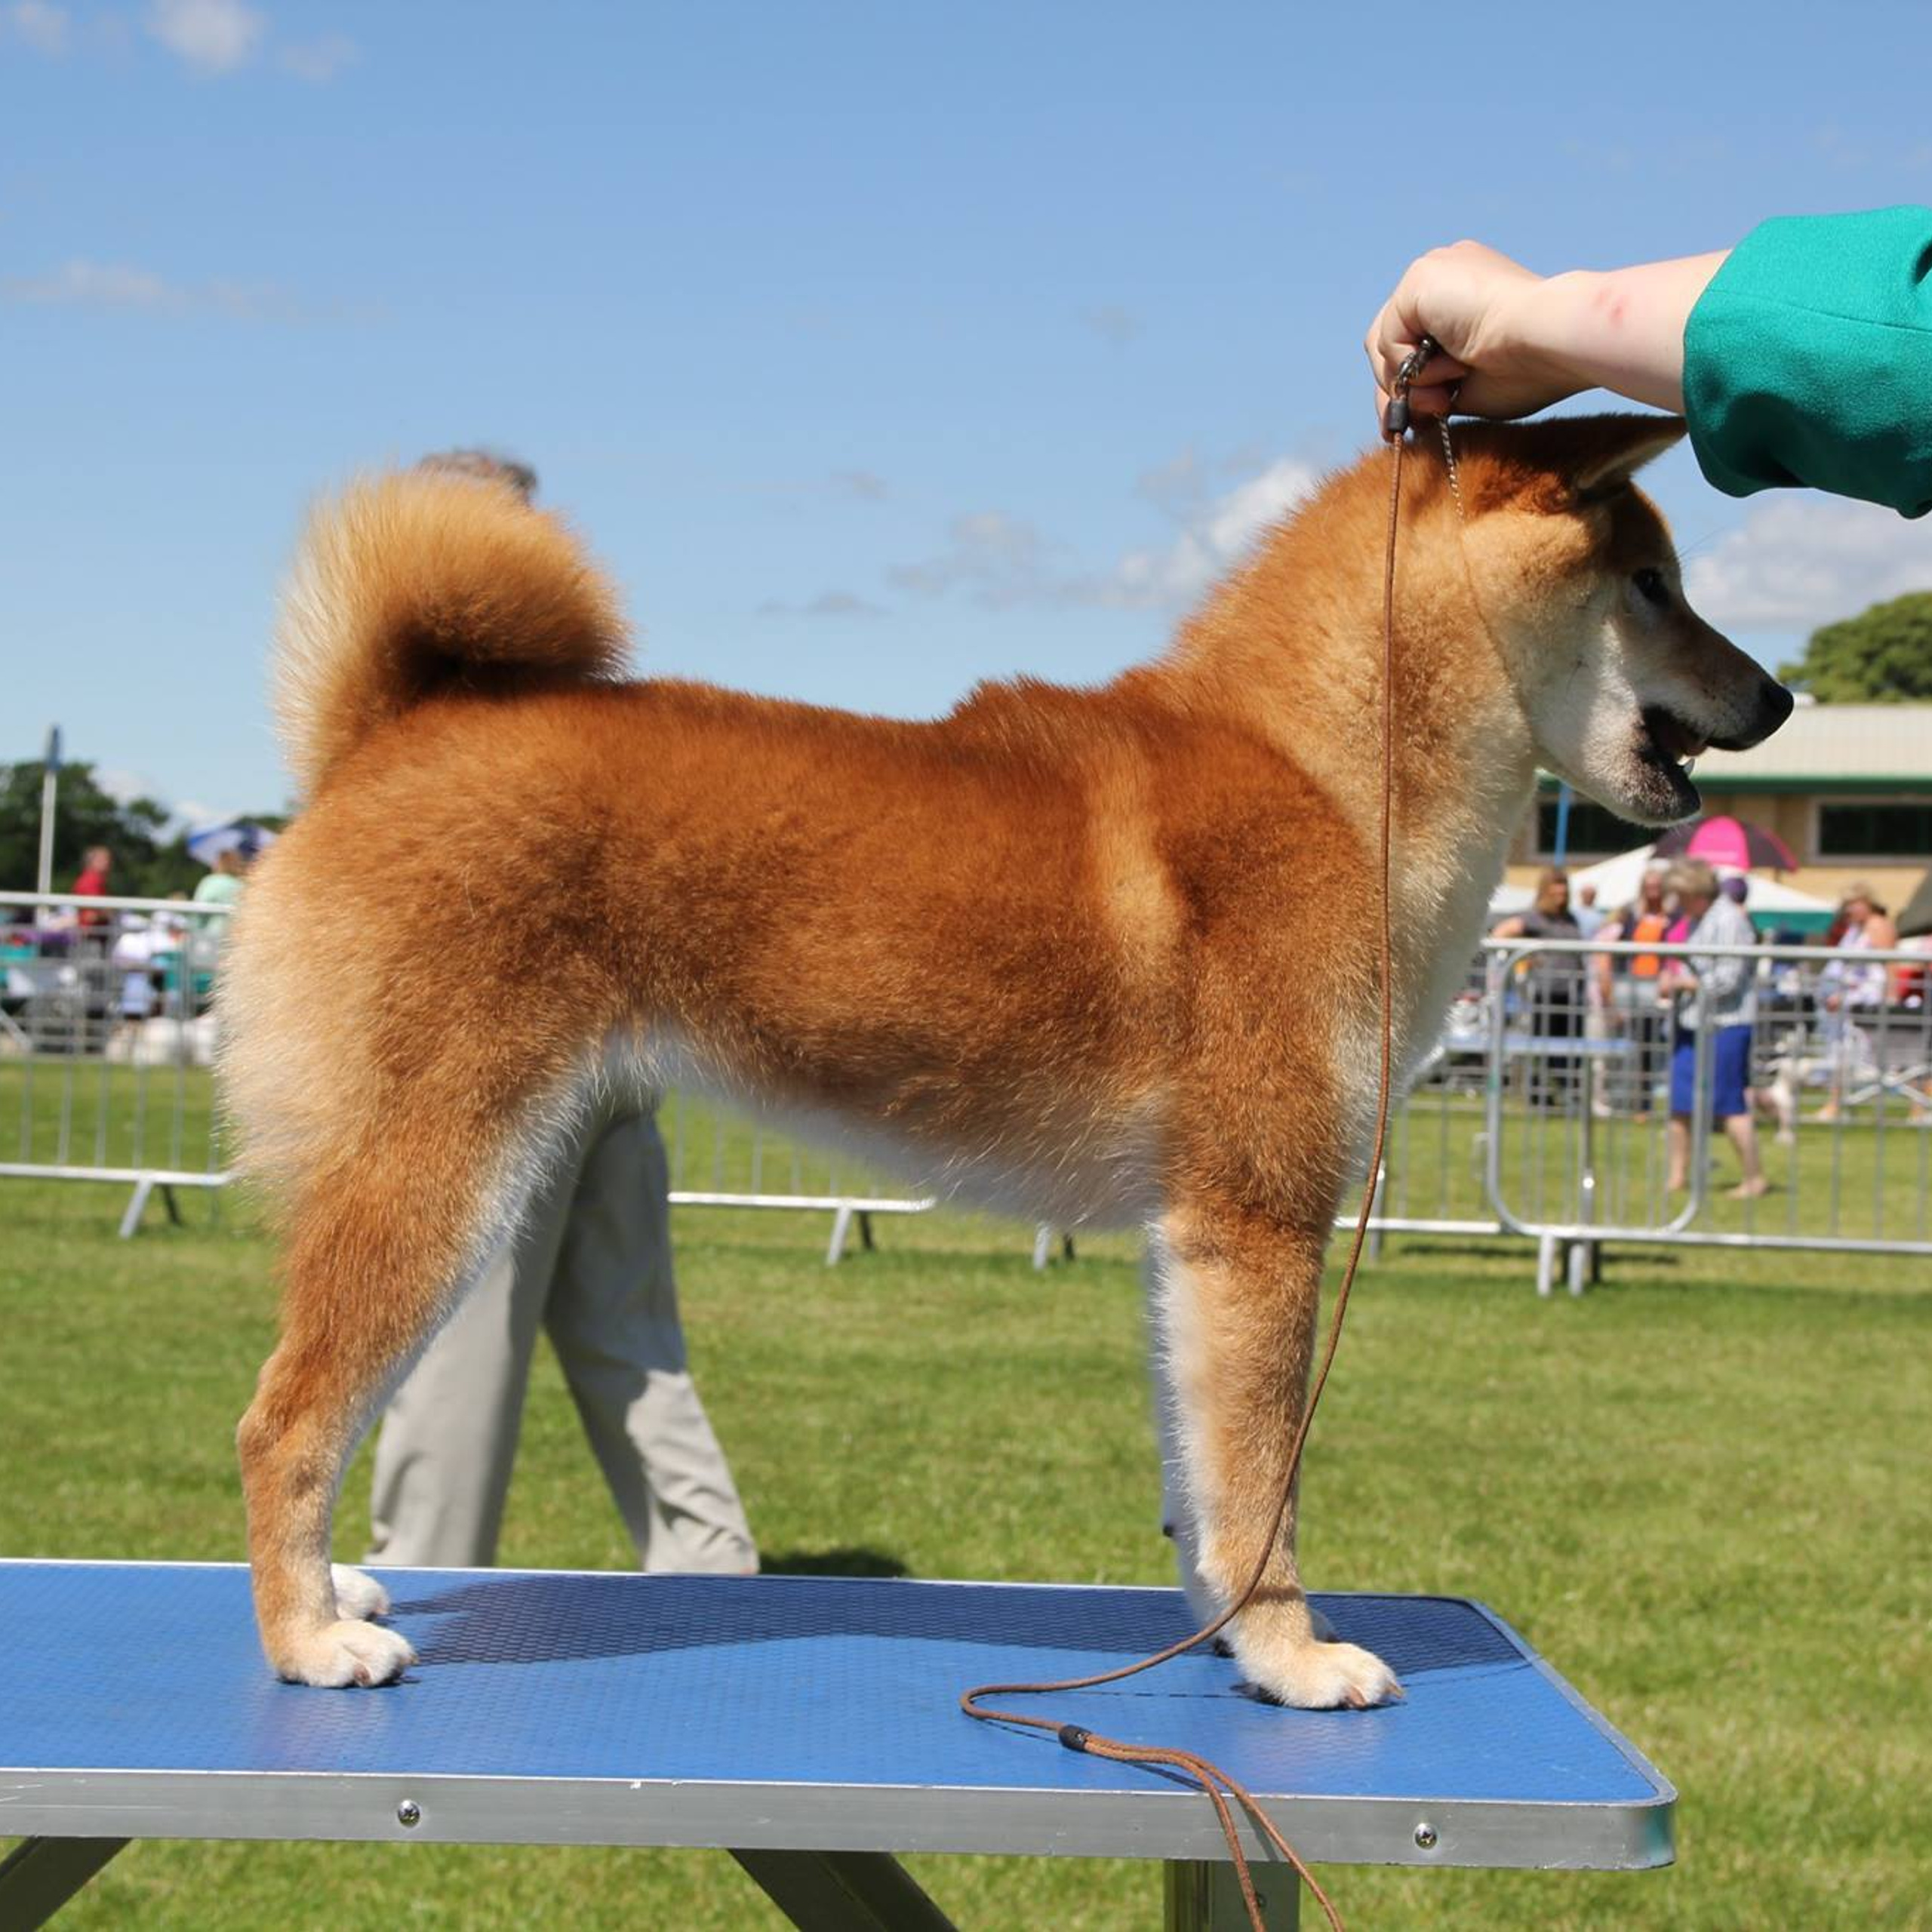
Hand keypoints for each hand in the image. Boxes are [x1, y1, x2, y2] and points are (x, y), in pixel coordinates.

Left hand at [1364, 242, 1580, 427]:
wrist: (1551, 340)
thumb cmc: (1529, 368)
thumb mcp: (1467, 387)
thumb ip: (1431, 391)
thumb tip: (1393, 414)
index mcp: (1464, 297)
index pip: (1411, 344)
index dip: (1407, 387)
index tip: (1417, 422)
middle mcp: (1444, 276)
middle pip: (1388, 344)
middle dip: (1400, 390)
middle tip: (1430, 413)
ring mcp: (1431, 273)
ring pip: (1383, 344)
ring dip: (1412, 381)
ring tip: (1449, 389)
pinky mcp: (1420, 279)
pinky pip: (1387, 337)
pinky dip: (1411, 365)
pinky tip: (1451, 365)